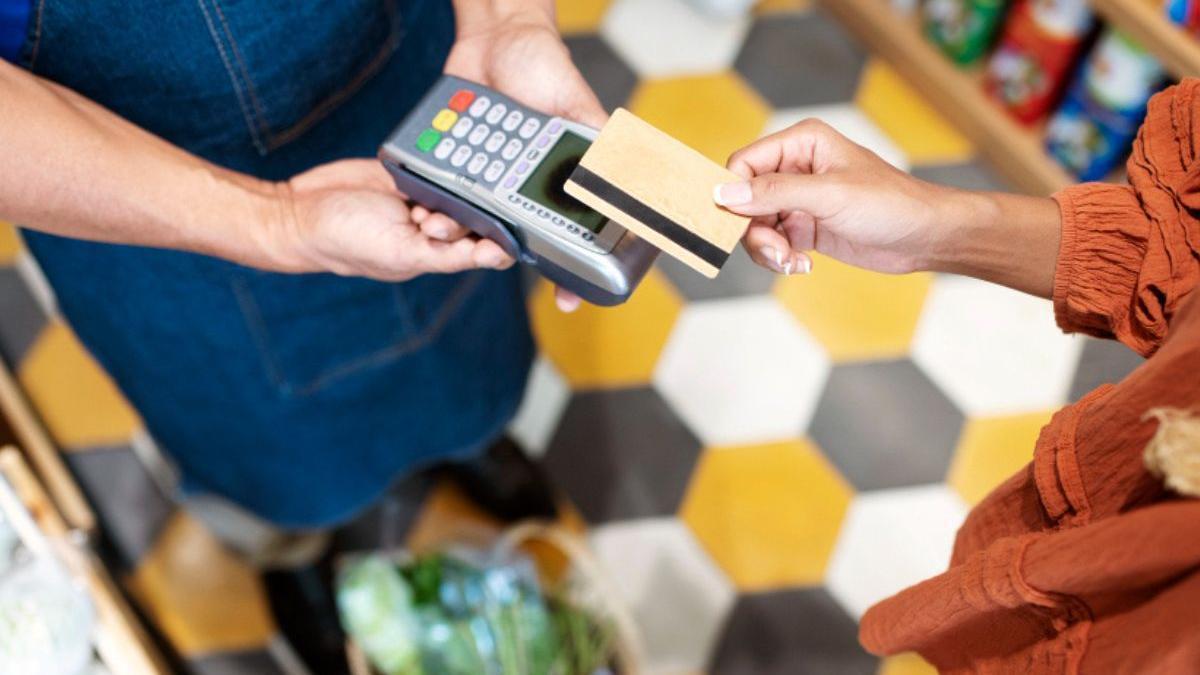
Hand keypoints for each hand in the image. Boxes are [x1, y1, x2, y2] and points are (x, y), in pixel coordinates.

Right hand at [266, 159, 513, 280]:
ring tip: (413, 204)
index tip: (490, 228)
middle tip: (425, 217)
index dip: (496, 237)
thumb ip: (448, 256)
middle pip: (477, 212)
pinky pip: (435, 165)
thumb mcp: (401, 254)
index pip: (490, 247)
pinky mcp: (409, 174)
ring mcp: (423, 200)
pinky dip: (433, 166)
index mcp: (440, 255)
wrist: (301, 211)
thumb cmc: (347, 243)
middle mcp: (437, 229)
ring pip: (459, 186)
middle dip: (459, 212)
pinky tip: (421, 169)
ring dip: (444, 189)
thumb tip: (494, 256)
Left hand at [445, 5, 605, 310]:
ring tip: (441, 225)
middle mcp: (519, 184)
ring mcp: (484, 174)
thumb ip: (599, 146)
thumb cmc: (547, 69)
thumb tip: (629, 182)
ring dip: (457, 227)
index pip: (564, 233)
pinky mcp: (453, 160)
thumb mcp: (580, 109)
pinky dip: (433, 199)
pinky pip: (442, 187)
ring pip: (472, 217)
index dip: (567, 269)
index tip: (566, 298)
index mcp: (554, 180)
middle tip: (490, 252)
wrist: (496, 36)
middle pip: (510, 231)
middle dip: (499, 247)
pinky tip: (423, 204)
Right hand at [714, 119, 968, 275]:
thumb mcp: (829, 195)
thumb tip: (725, 193)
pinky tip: (801, 264)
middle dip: (753, 230)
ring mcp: (799, 199)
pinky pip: (773, 242)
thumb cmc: (890, 203)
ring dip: (767, 248)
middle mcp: (795, 168)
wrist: (924, 237)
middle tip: (774, 252)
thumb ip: (774, 193)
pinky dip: (779, 257)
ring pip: (755, 225)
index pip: (745, 164)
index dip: (734, 193)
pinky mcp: (805, 227)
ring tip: (791, 261)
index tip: (735, 223)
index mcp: (801, 143)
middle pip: (745, 199)